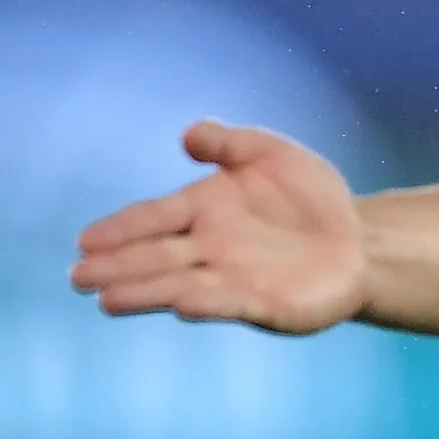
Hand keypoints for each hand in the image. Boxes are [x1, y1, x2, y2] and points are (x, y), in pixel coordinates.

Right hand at [70, 120, 367, 331]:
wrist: (360, 239)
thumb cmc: (310, 198)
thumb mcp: (273, 155)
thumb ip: (230, 143)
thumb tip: (188, 134)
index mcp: (205, 210)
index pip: (153, 218)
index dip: (120, 228)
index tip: (85, 240)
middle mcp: (211, 247)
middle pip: (156, 256)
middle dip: (118, 265)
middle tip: (77, 277)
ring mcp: (234, 277)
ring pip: (180, 284)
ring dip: (145, 291)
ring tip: (107, 300)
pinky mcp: (265, 303)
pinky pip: (231, 302)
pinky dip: (207, 303)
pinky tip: (182, 304)